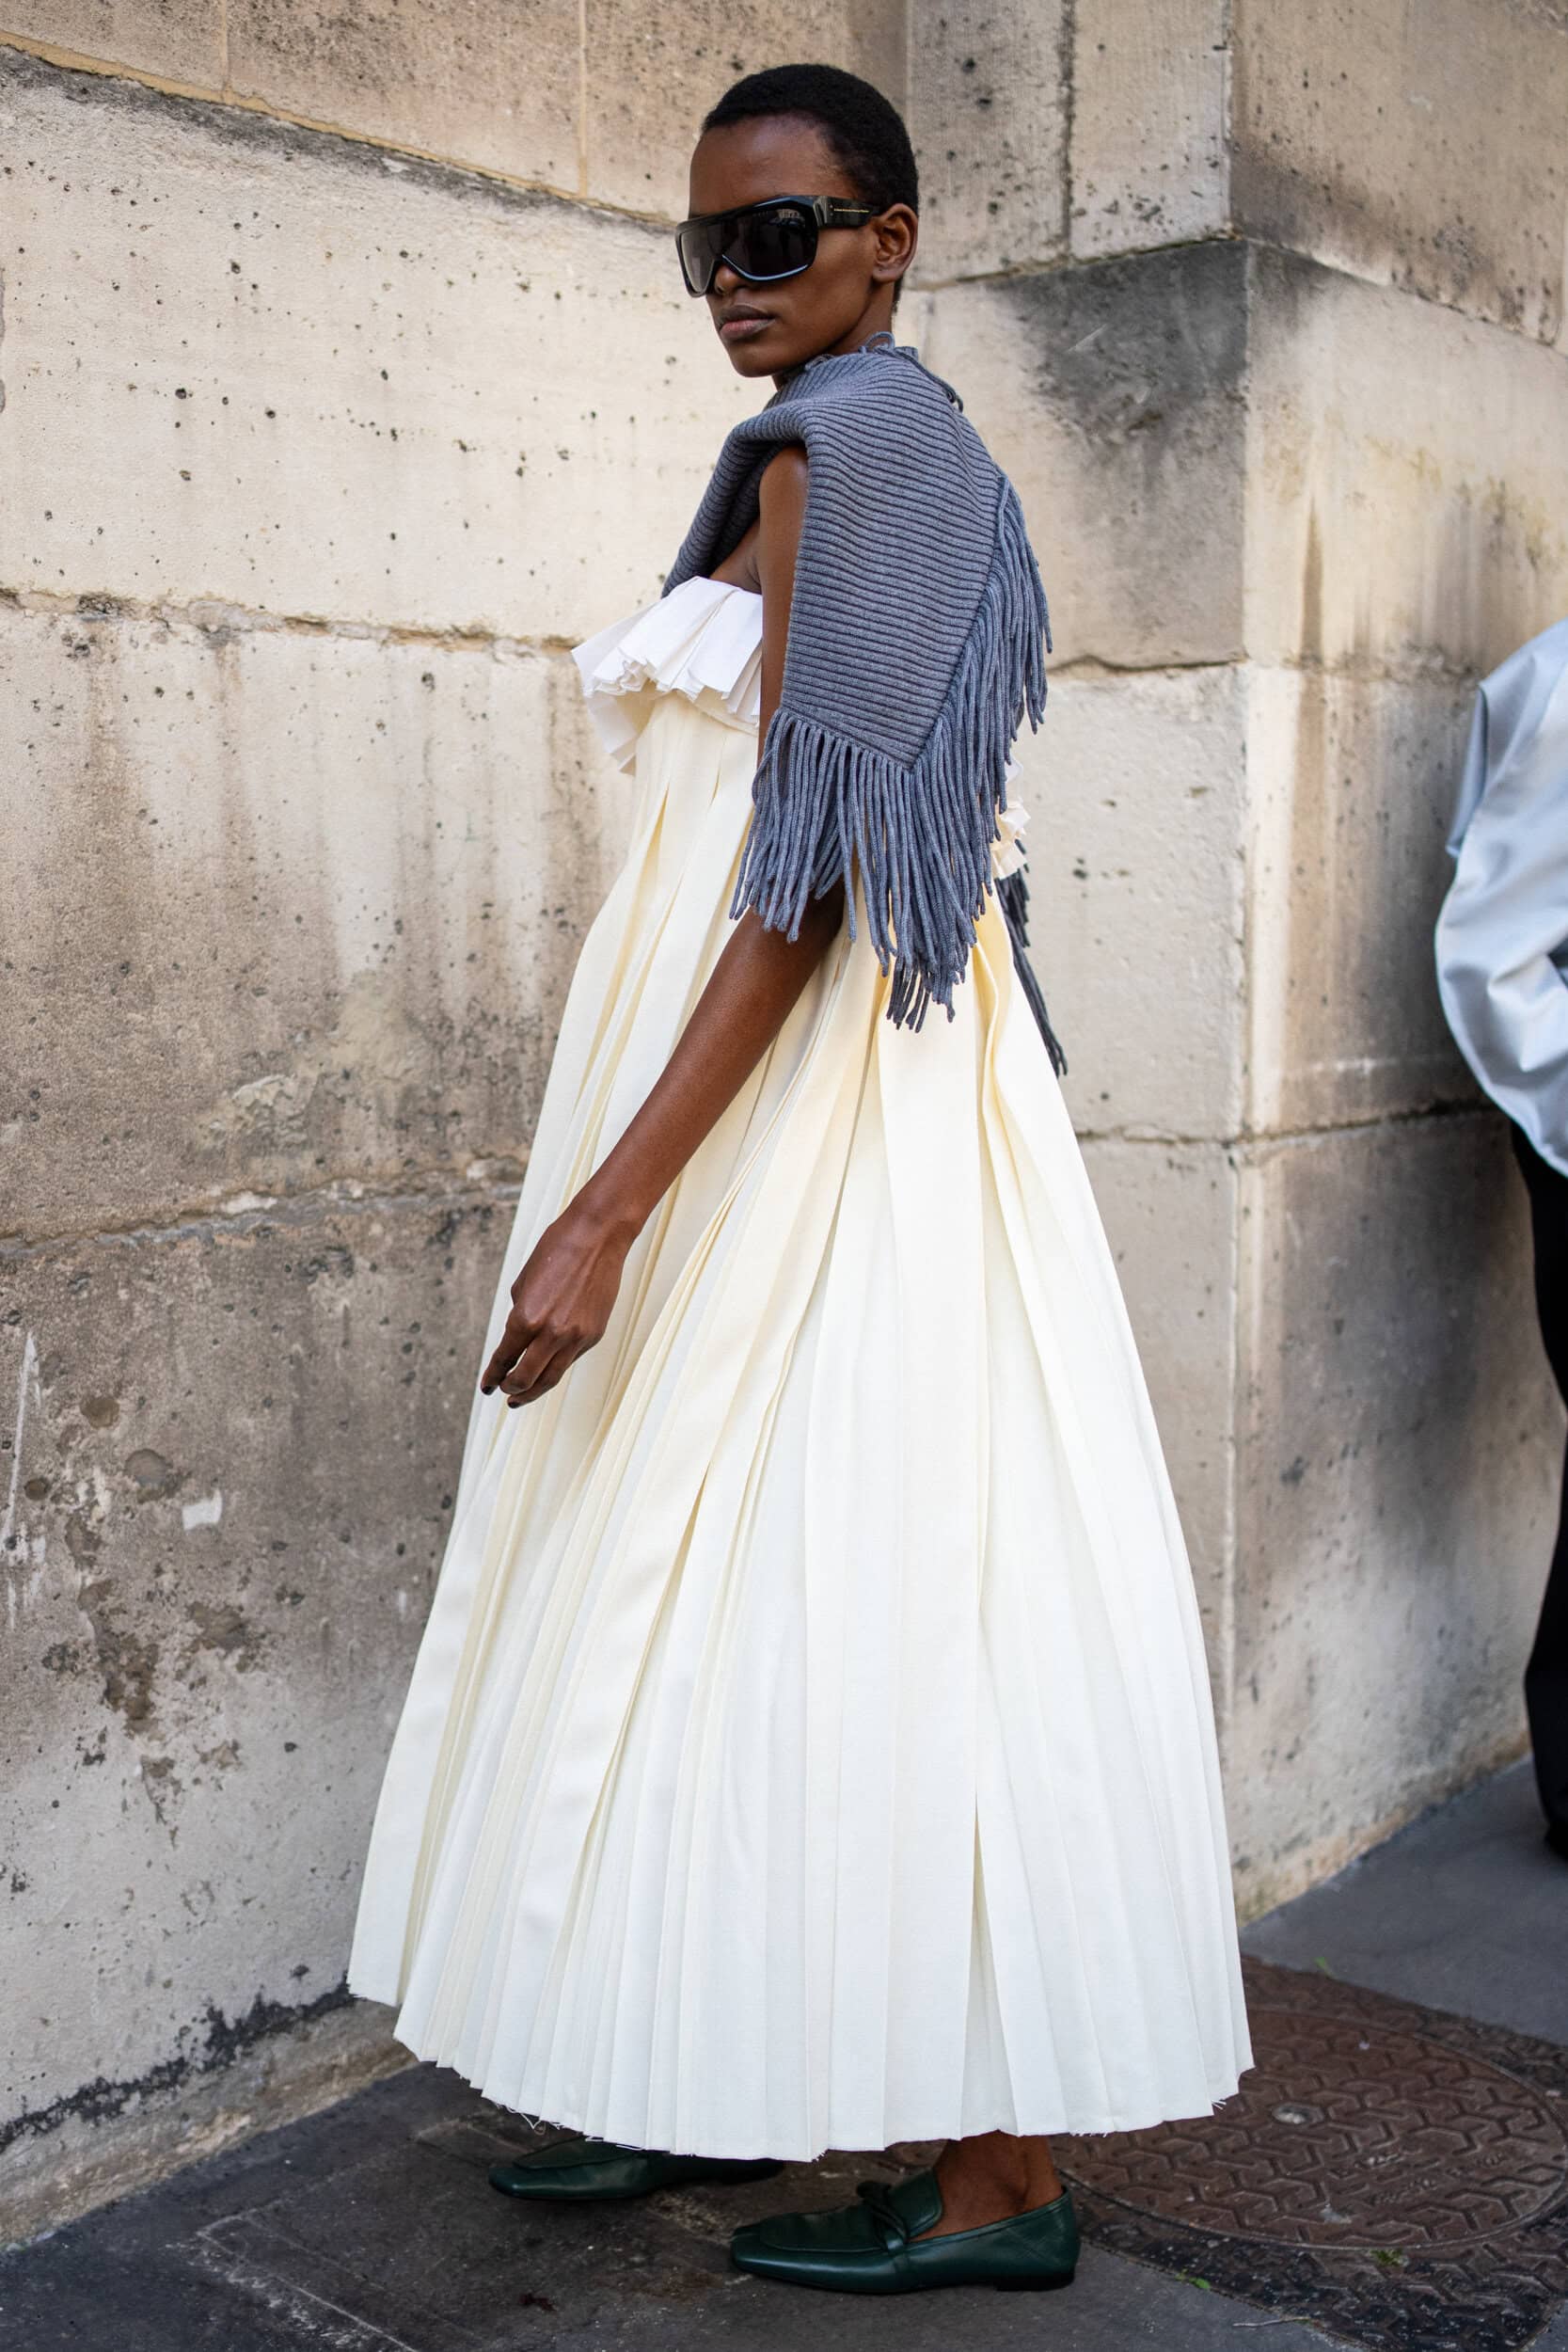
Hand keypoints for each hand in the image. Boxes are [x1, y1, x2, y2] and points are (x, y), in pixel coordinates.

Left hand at [480, 1188, 637, 1407]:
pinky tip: (548, 1367)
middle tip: (504, 1392)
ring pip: (550, 1378)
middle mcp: (551, 1333)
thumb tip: (519, 1340)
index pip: (504, 1358)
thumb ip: (521, 1315)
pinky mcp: (594, 1335)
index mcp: (526, 1318)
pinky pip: (569, 1359)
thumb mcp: (525, 1283)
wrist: (598, 1236)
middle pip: (525, 1378)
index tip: (486, 1386)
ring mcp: (576, 1337)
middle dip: (510, 1388)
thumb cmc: (556, 1250)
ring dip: (533, 1391)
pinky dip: (555, 1367)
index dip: (492, 1376)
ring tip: (521, 1396)